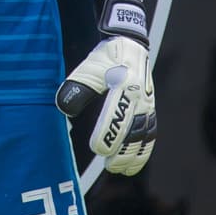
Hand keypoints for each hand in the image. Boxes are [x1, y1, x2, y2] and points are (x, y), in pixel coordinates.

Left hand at [55, 0, 155, 174]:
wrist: (131, 45)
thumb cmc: (107, 56)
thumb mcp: (89, 66)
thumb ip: (78, 86)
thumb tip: (64, 108)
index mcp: (125, 86)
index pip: (117, 116)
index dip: (108, 135)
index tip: (96, 149)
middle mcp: (140, 98)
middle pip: (133, 131)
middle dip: (122, 151)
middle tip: (108, 165)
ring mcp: (147, 104)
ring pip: (144, 135)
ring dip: (133, 154)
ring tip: (120, 169)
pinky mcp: (150, 108)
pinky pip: (151, 132)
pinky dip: (144, 149)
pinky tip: (135, 162)